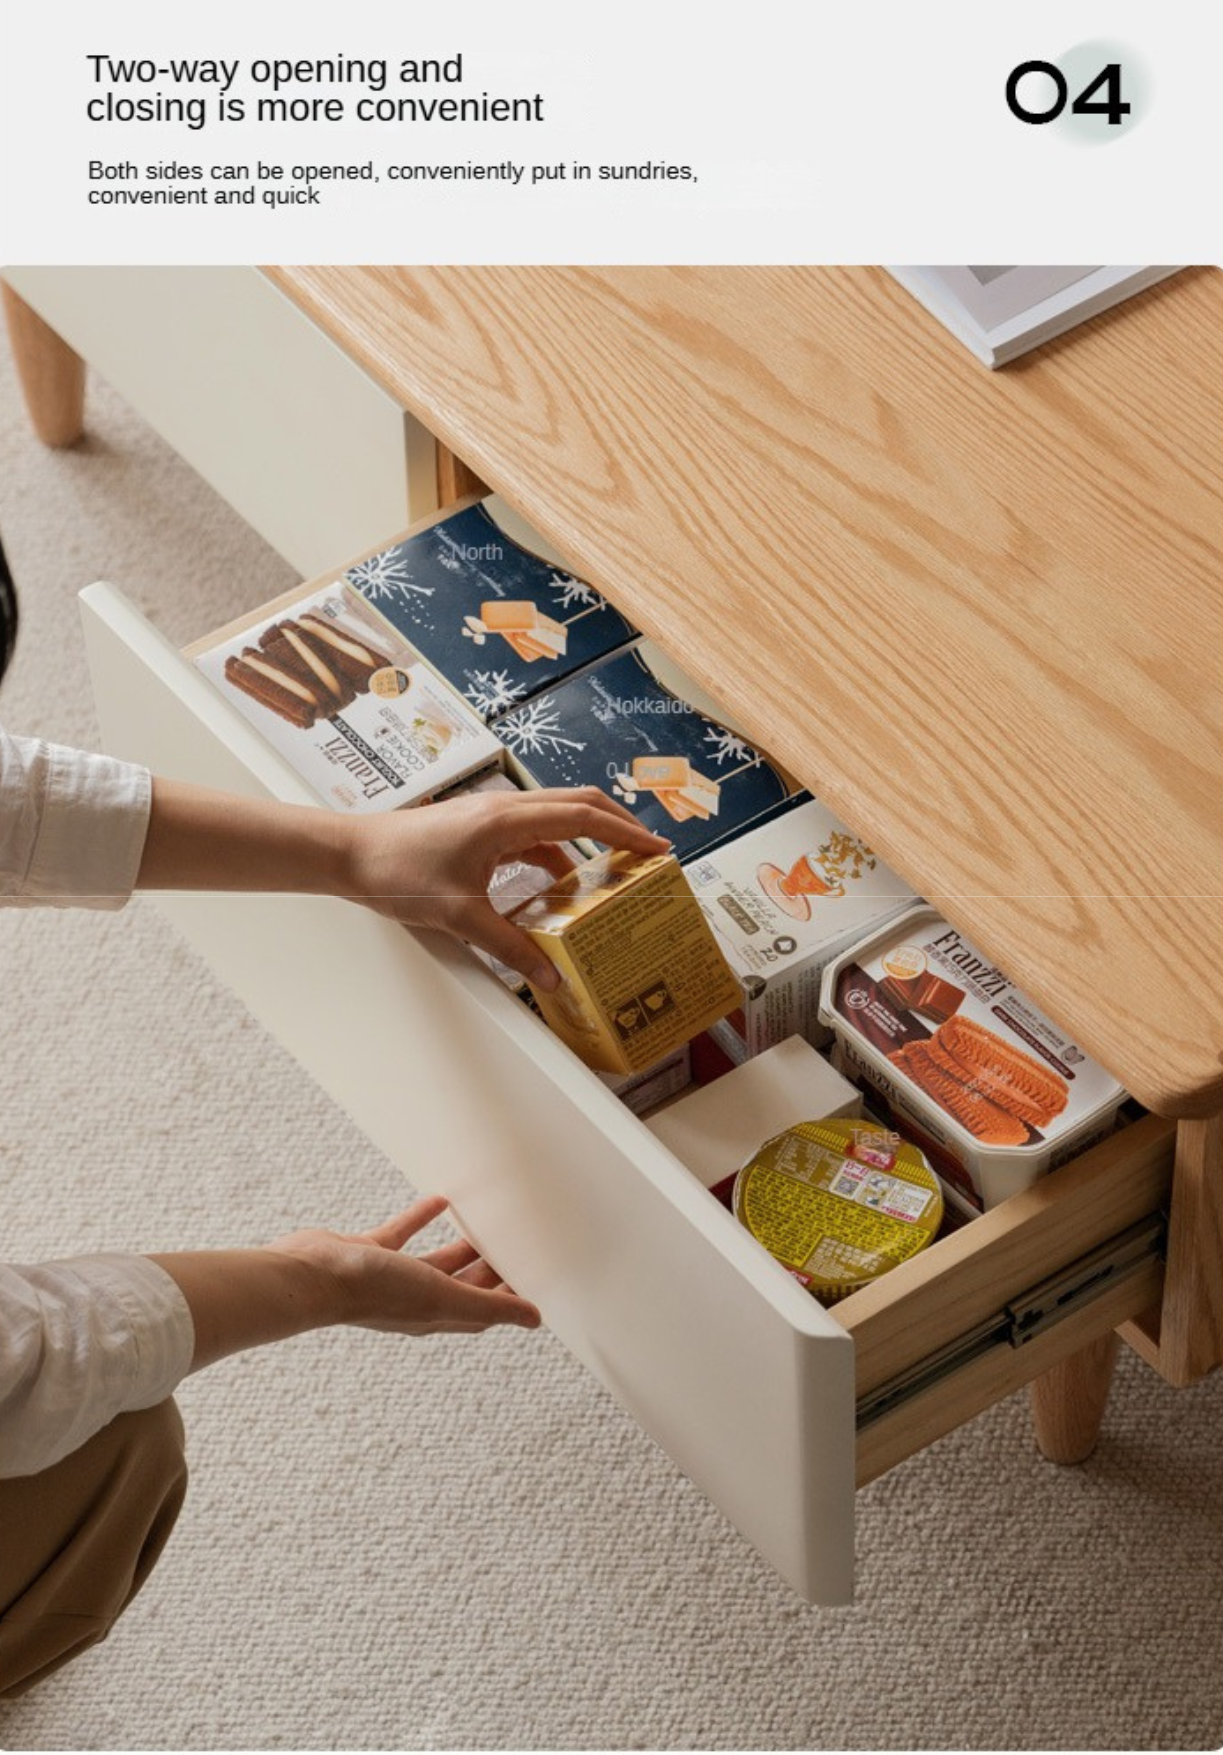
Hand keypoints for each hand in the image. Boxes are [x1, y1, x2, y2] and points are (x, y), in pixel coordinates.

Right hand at [267, 1196, 540, 1335]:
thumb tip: (536, 1320)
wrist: (312, 1275)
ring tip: (485, 1223)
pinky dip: (422, 1217)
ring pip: (435, 1261)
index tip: (530, 1278)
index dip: (507, 1300)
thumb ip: (489, 1306)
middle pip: (462, 1287)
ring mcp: (390, 1277)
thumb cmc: (375, 1292)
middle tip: (514, 1246)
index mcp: (434, 1315)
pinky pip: (402, 1234)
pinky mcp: (368, 1252)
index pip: (480, 1313)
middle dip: (487, 1271)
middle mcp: (414, 1300)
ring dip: (460, 1245)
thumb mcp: (444, 1296)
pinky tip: (440, 1198)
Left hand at [341, 785, 670, 987]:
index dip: (626, 833)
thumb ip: (509, 948)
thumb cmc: (395, 874)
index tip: (657, 850)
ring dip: (586, 840)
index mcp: (504, 820)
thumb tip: (550, 976)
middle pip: (577, 804)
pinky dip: (552, 855)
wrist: (348, 853)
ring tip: (611, 873)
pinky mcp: (476, 829)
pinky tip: (556, 887)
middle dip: (618, 825)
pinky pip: (529, 836)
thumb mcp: (459, 917)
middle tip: (649, 853)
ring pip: (554, 818)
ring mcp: (489, 816)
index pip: (582, 816)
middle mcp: (502, 809)